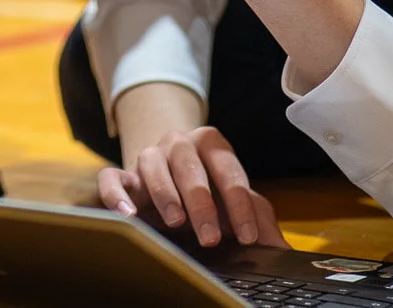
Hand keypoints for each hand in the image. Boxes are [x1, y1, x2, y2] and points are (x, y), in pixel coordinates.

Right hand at [97, 126, 287, 249]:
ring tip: (176, 222)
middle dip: (203, 203)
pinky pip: (112, 178)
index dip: (239, 204)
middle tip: (211, 237)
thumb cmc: (210, 188)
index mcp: (212, 144)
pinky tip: (128, 215)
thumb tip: (280, 248)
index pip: (229, 171)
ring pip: (152, 166)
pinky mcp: (123, 173)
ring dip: (165, 194)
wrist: (170, 169)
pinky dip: (117, 195)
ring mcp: (149, 156)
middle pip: (190, 167)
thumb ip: (258, 219)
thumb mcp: (236, 199)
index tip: (248, 236)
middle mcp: (179, 144)